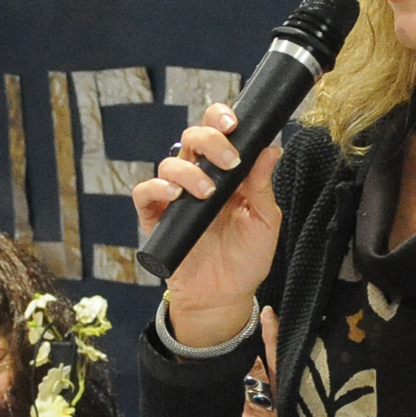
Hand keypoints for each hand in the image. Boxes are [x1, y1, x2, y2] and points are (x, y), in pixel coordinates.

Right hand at [132, 101, 280, 349]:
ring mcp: (176, 197)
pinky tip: (174, 196)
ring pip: (169, 162)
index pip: (218, 132)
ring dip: (189, 171)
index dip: (220, 118)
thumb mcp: (265, 221)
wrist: (225, 297)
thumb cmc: (246, 259)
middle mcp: (199, 178)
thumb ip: (263, 185)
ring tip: (207, 193)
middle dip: (209, 139)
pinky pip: (144, 193)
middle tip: (229, 160)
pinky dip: (156, 188)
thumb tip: (271, 147)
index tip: (234, 123)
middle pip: (191, 138)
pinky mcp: (157, 218)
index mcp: (226, 173)